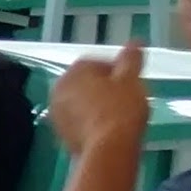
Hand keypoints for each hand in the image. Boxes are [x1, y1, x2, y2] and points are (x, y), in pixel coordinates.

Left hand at [42, 45, 150, 167]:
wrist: (108, 149)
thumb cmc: (121, 108)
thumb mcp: (131, 79)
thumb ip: (131, 59)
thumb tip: (134, 42)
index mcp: (73, 72)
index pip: (95, 63)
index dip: (117, 70)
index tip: (132, 81)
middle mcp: (59, 90)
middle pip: (86, 83)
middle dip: (106, 88)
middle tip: (128, 97)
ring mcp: (56, 113)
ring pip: (82, 103)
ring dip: (98, 104)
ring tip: (121, 114)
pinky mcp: (61, 134)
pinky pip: (79, 121)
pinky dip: (92, 121)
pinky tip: (109, 128)